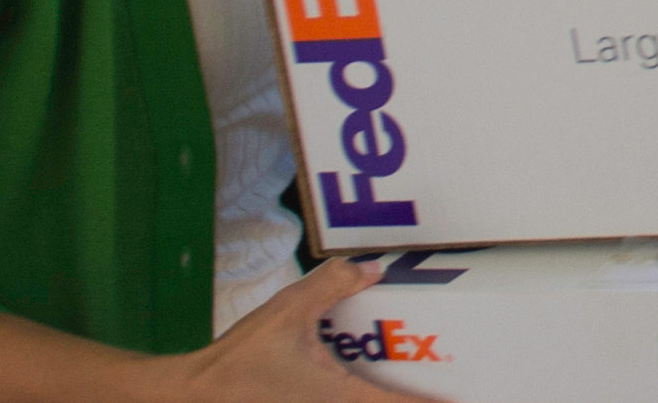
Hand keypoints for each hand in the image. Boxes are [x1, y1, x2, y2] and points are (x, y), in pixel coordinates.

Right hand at [0, 259, 414, 402]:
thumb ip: (331, 285)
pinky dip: (362, 399)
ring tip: (415, 387)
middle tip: (449, 387)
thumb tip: (372, 268)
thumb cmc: (238, 363)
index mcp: (342, 397)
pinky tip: (366, 388)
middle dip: (413, 401)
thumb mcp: (286, 312)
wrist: (191, 397)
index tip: (467, 398)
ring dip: (386, 400)